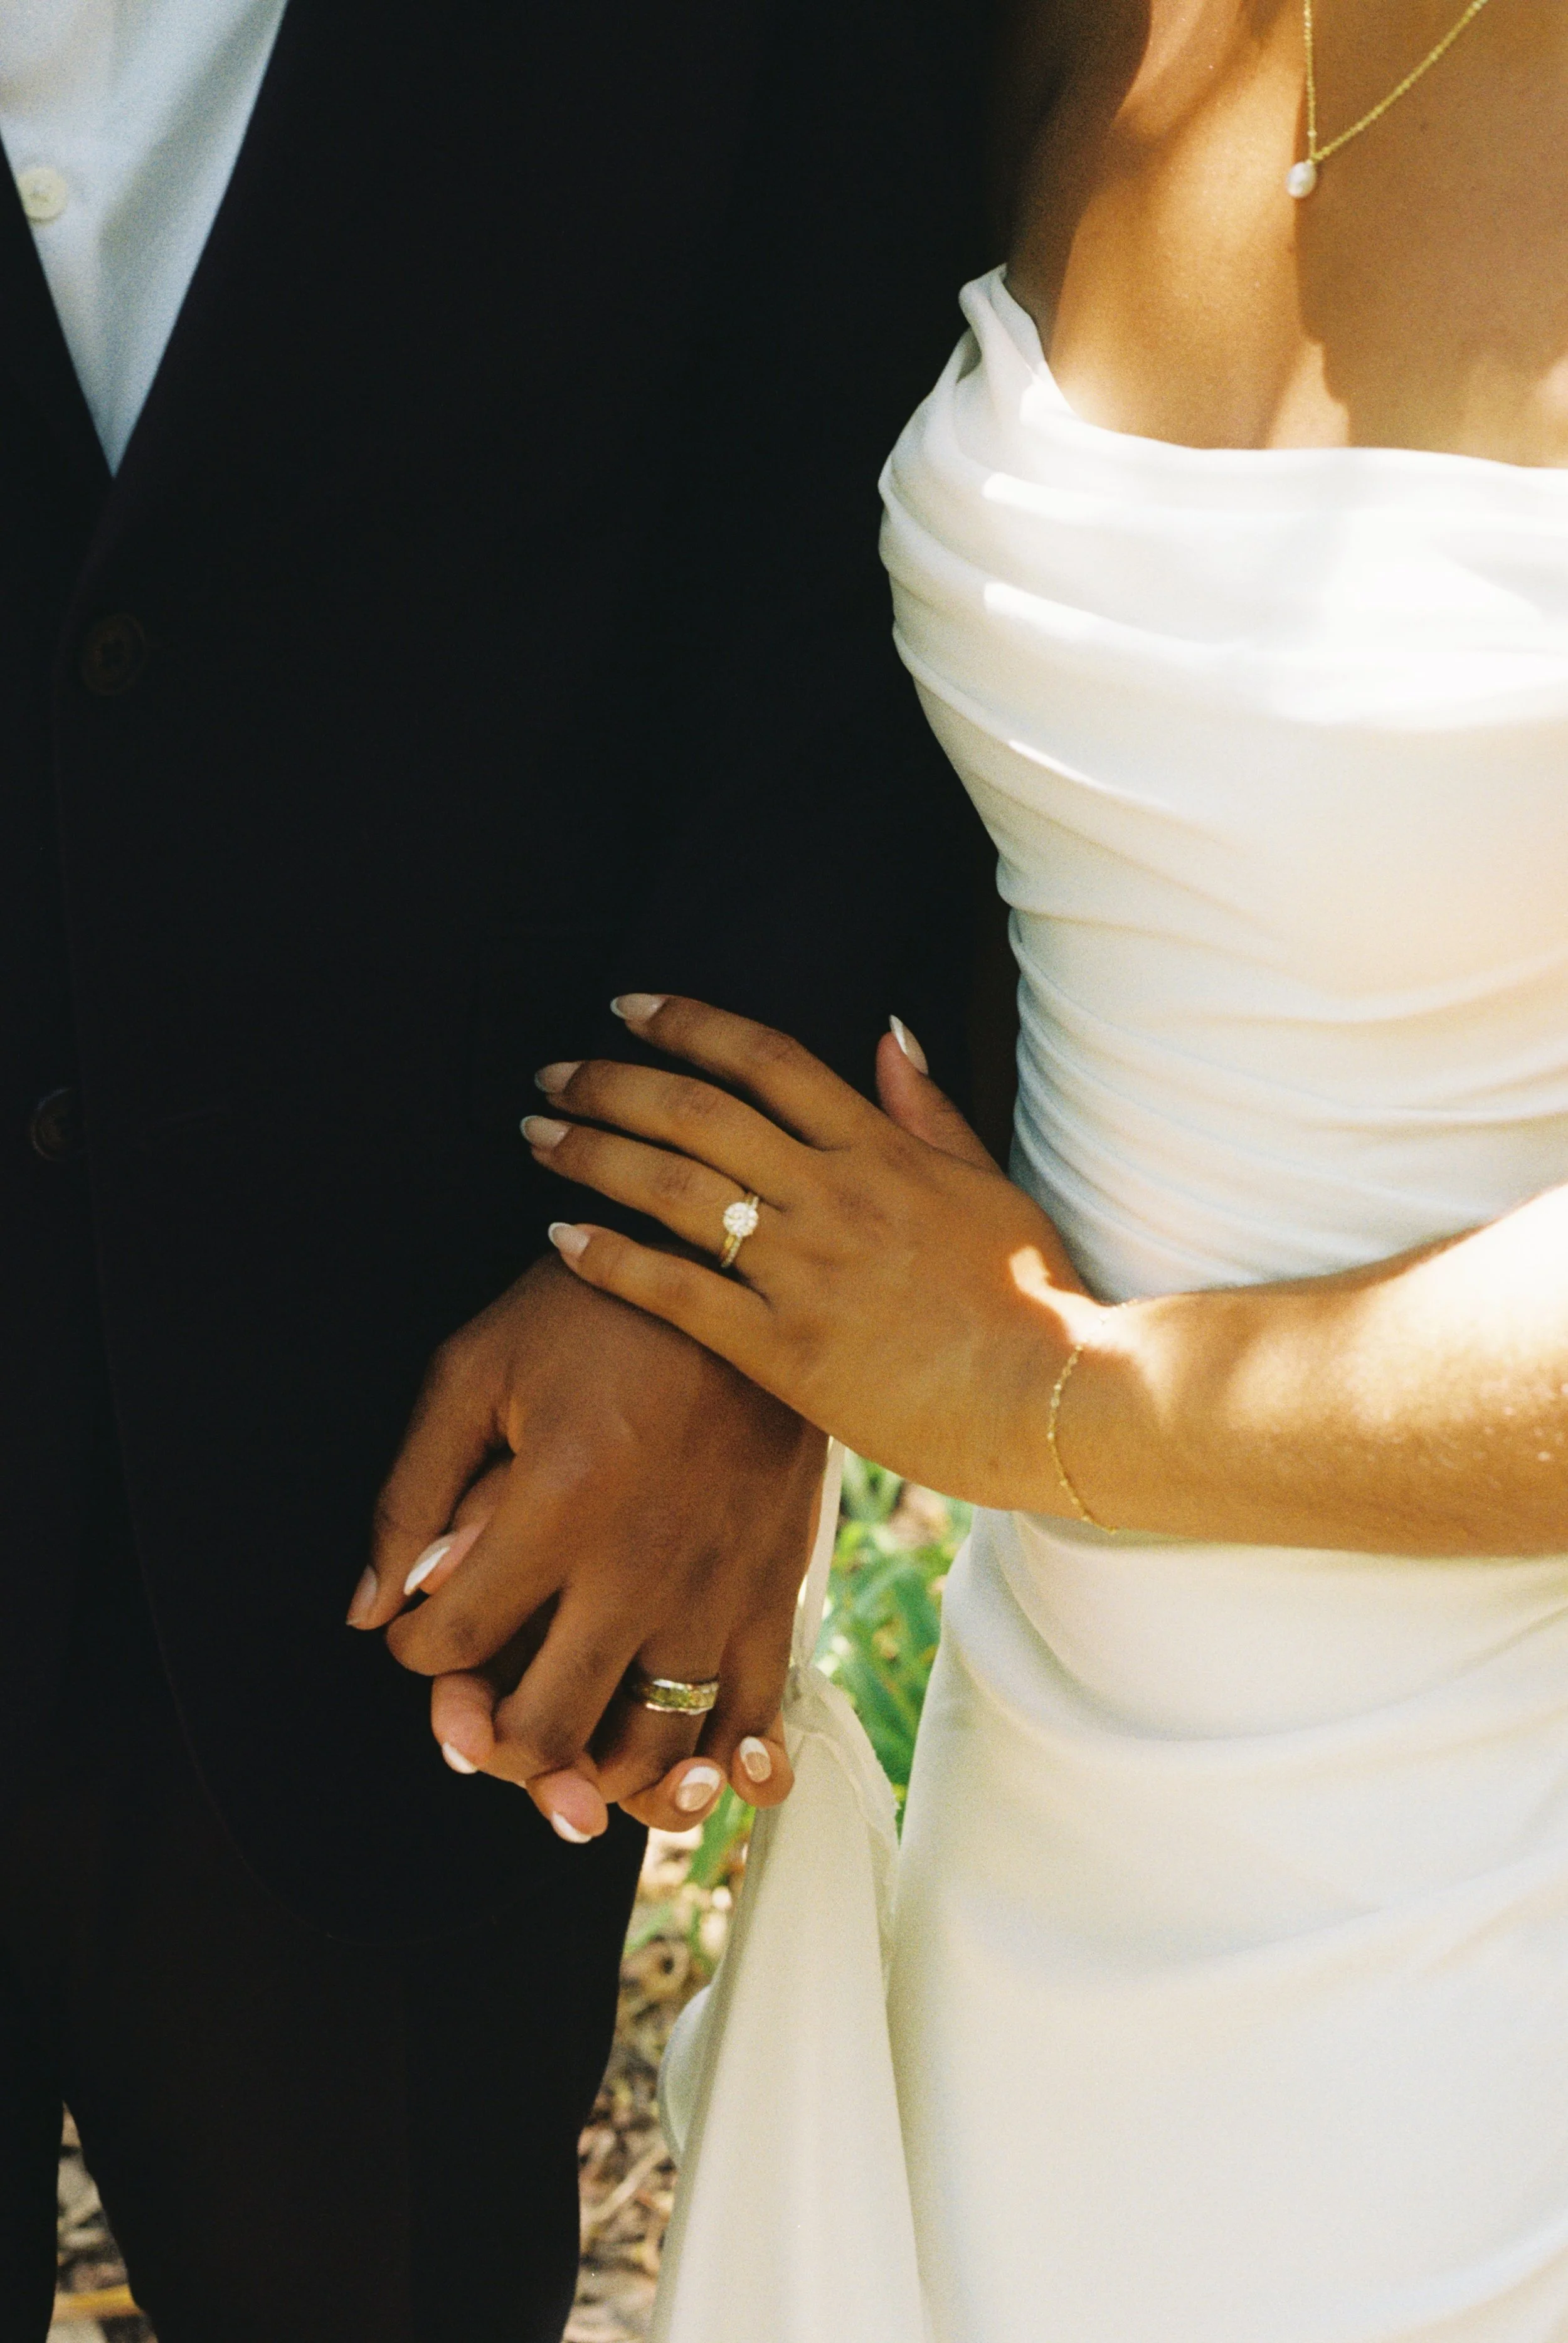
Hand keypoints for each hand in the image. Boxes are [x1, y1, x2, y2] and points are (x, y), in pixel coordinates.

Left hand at [347, 1253, 827, 1840]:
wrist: (741, 1266)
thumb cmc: (594, 1308)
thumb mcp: (475, 1365)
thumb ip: (411, 1490)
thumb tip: (367, 1609)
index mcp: (558, 1504)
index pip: (450, 1645)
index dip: (414, 1653)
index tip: (423, 1625)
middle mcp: (641, 1566)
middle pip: (544, 1730)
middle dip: (490, 1741)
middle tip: (482, 1706)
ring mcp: (717, 1587)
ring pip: (651, 1753)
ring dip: (594, 1775)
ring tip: (566, 1748)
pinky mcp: (776, 1586)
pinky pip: (754, 1718)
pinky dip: (721, 1770)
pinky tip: (687, 1773)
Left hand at [521, 995, 1103, 1512]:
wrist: (1059, 1400)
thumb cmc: (1035, 1297)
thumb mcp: (990, 1183)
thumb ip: (927, 1110)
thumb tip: (885, 1033)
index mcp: (880, 1150)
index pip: (765, 1058)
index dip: (688, 1022)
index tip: (628, 1007)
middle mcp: (833, 1195)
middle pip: (698, 1111)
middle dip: (612, 1082)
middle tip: (551, 1075)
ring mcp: (806, 1272)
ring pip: (673, 1190)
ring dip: (593, 1154)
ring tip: (536, 1137)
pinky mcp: (788, 1352)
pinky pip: (679, 1293)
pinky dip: (612, 1260)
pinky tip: (559, 1237)